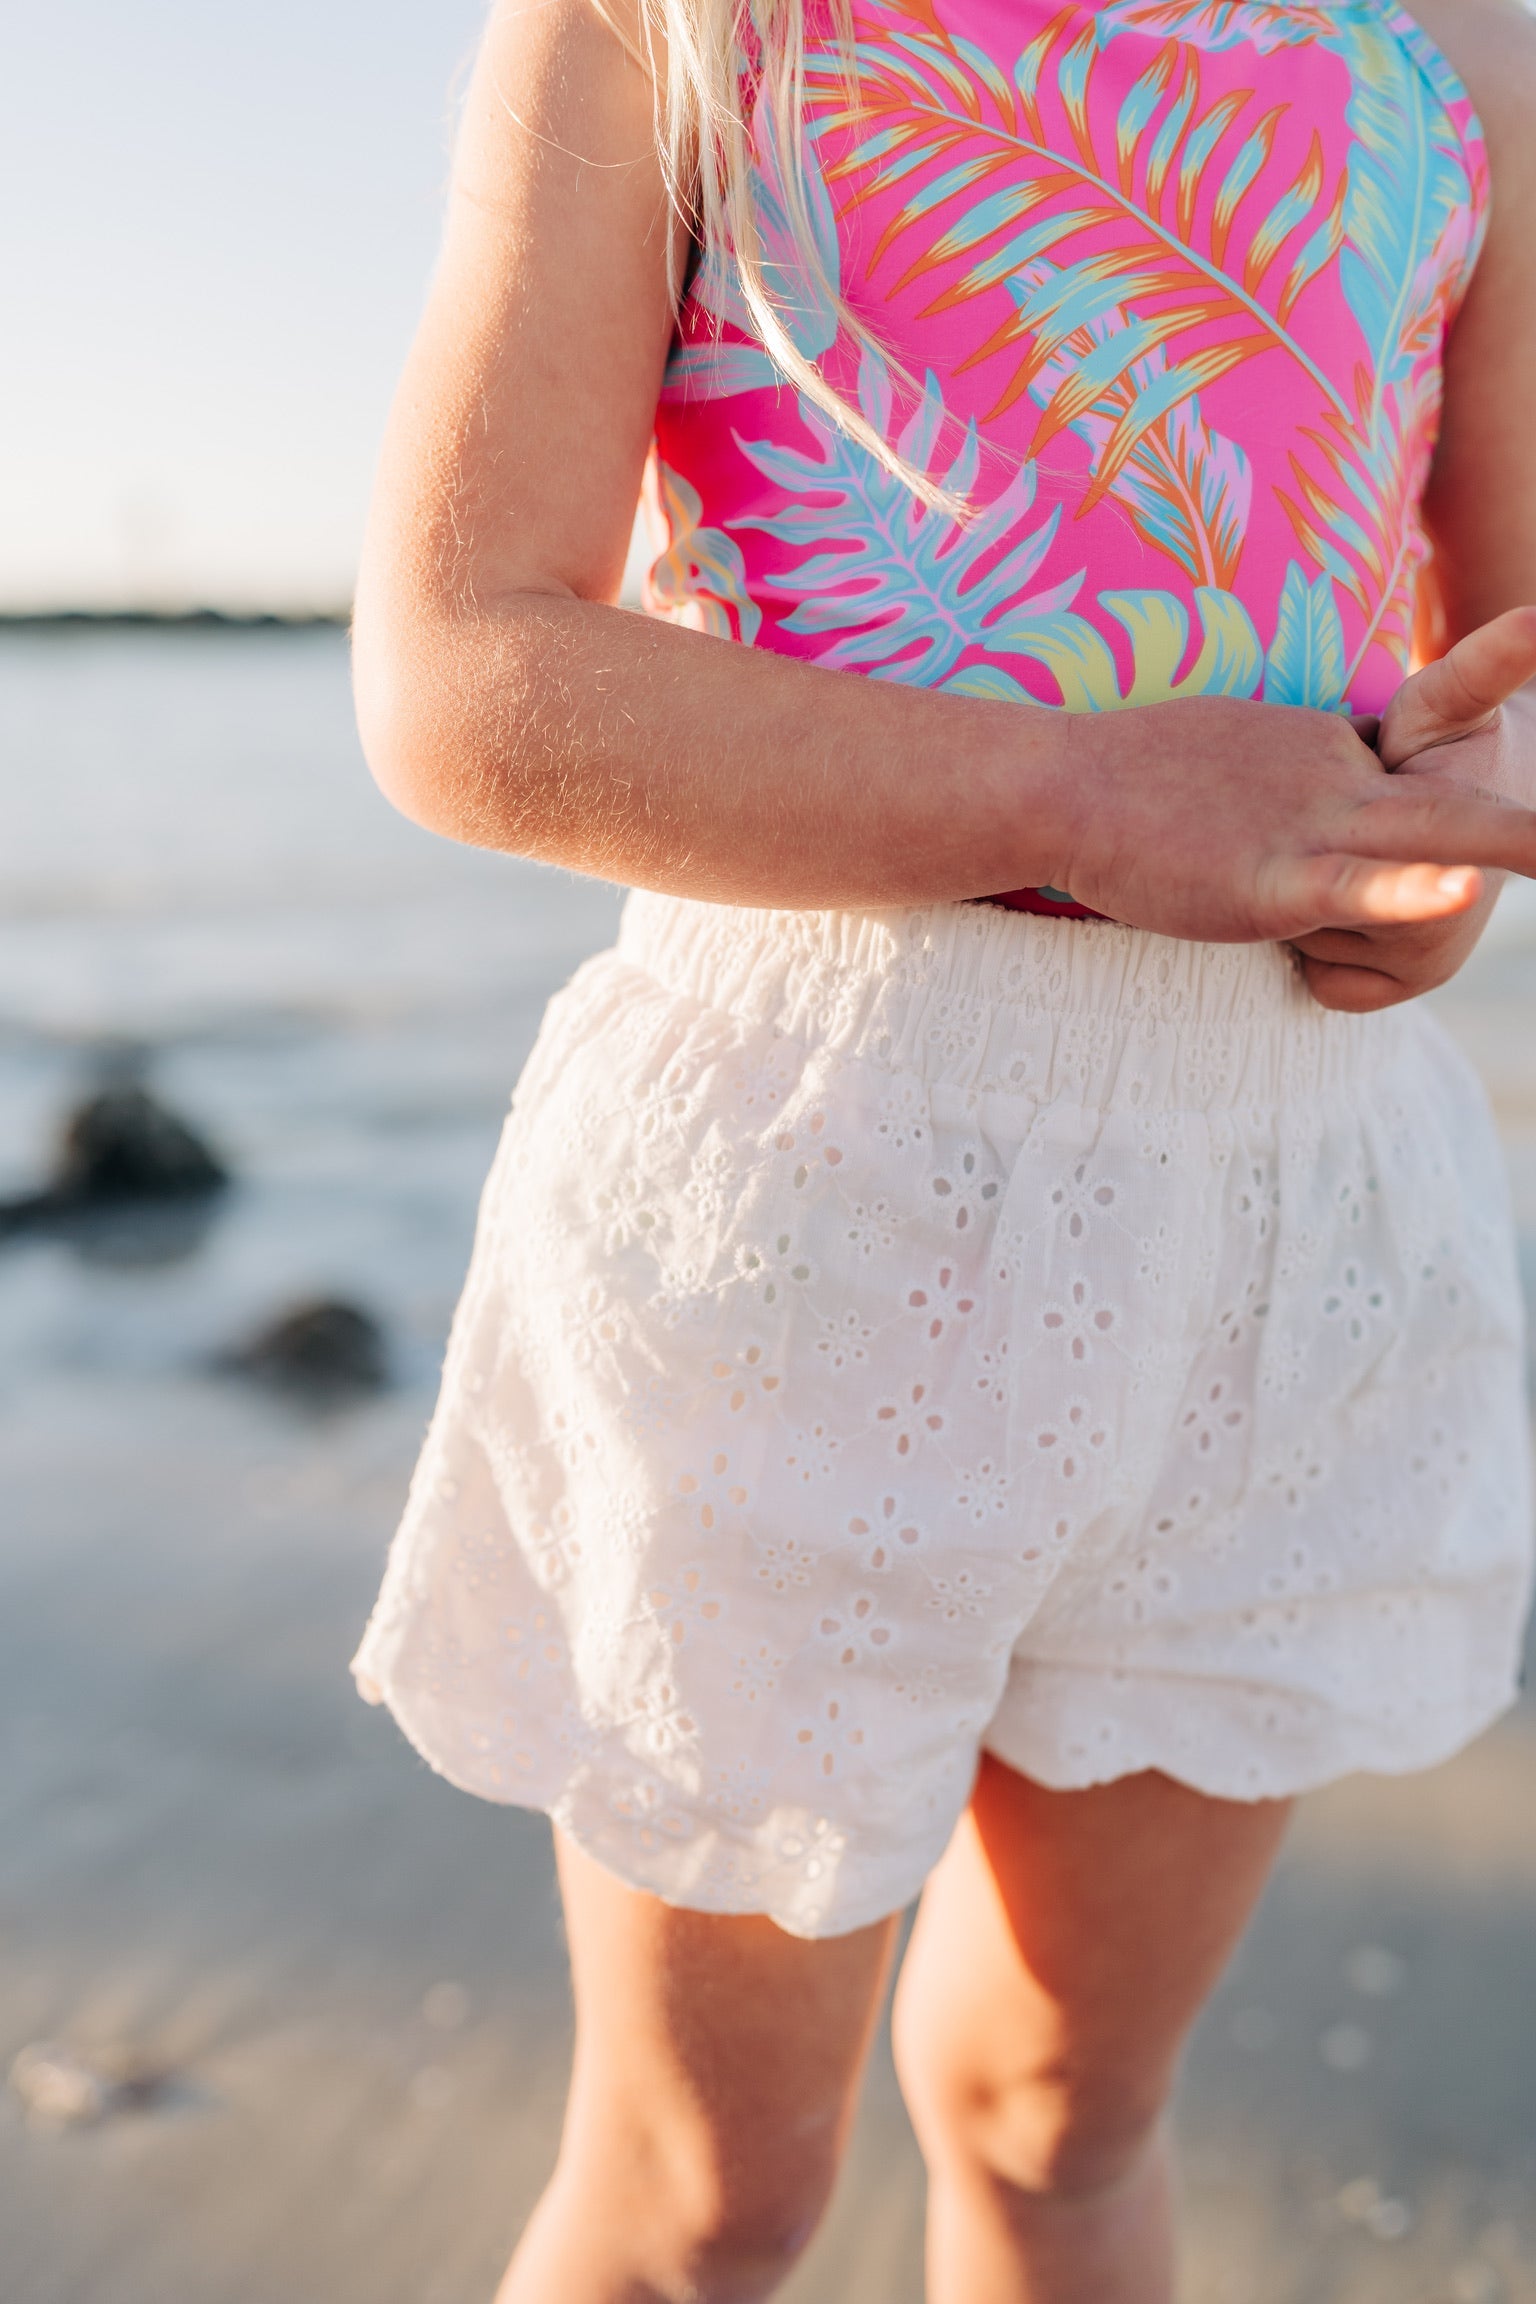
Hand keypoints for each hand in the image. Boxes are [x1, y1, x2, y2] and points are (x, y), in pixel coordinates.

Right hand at [1057, 607, 1535, 951]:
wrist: (1057, 784)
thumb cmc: (1124, 782)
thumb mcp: (1227, 770)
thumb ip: (1273, 791)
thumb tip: (1281, 829)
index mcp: (1330, 755)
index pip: (1414, 786)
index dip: (1461, 809)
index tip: (1520, 725)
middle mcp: (1335, 777)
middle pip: (1454, 795)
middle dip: (1522, 824)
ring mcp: (1306, 826)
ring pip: (1432, 830)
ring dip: (1509, 843)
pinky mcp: (1265, 880)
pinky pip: (1350, 888)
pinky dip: (1405, 893)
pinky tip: (1456, 892)